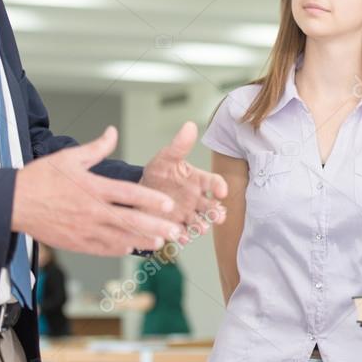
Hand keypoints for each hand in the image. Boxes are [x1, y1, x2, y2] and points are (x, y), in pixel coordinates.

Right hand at [12, 127, 183, 255]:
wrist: (11, 203)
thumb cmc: (40, 178)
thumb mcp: (69, 157)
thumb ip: (96, 148)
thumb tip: (113, 132)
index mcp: (92, 188)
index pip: (127, 194)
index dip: (150, 200)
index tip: (168, 204)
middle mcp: (91, 211)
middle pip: (129, 220)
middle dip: (155, 226)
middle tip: (176, 230)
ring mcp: (84, 229)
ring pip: (119, 238)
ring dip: (141, 240)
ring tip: (161, 242)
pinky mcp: (75, 242)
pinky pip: (101, 248)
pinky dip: (118, 249)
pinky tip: (132, 247)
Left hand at [140, 122, 227, 240]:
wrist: (139, 192)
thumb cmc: (158, 173)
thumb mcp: (166, 158)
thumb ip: (179, 145)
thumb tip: (190, 125)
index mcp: (198, 181)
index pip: (213, 183)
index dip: (219, 187)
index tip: (222, 191)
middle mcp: (196, 199)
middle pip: (212, 207)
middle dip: (217, 213)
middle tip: (218, 216)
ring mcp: (187, 214)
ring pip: (199, 223)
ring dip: (201, 226)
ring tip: (199, 228)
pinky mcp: (175, 227)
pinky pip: (181, 234)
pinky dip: (181, 236)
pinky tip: (179, 236)